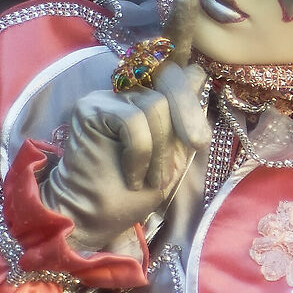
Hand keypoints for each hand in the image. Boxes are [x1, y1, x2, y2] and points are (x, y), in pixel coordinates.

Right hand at [38, 59, 208, 251]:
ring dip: (161, 148)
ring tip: (152, 179)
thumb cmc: (135, 193)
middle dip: (189, 113)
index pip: (176, 73)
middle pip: (169, 78)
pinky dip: (140, 153)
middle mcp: (125, 91)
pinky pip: (132, 120)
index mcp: (145, 98)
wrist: (98, 218)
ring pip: (155, 104)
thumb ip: (185, 121)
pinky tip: (133, 176)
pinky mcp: (90, 108)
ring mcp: (106, 97)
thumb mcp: (174, 155)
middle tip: (198, 144)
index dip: (191, 88)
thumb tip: (199, 74)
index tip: (202, 122)